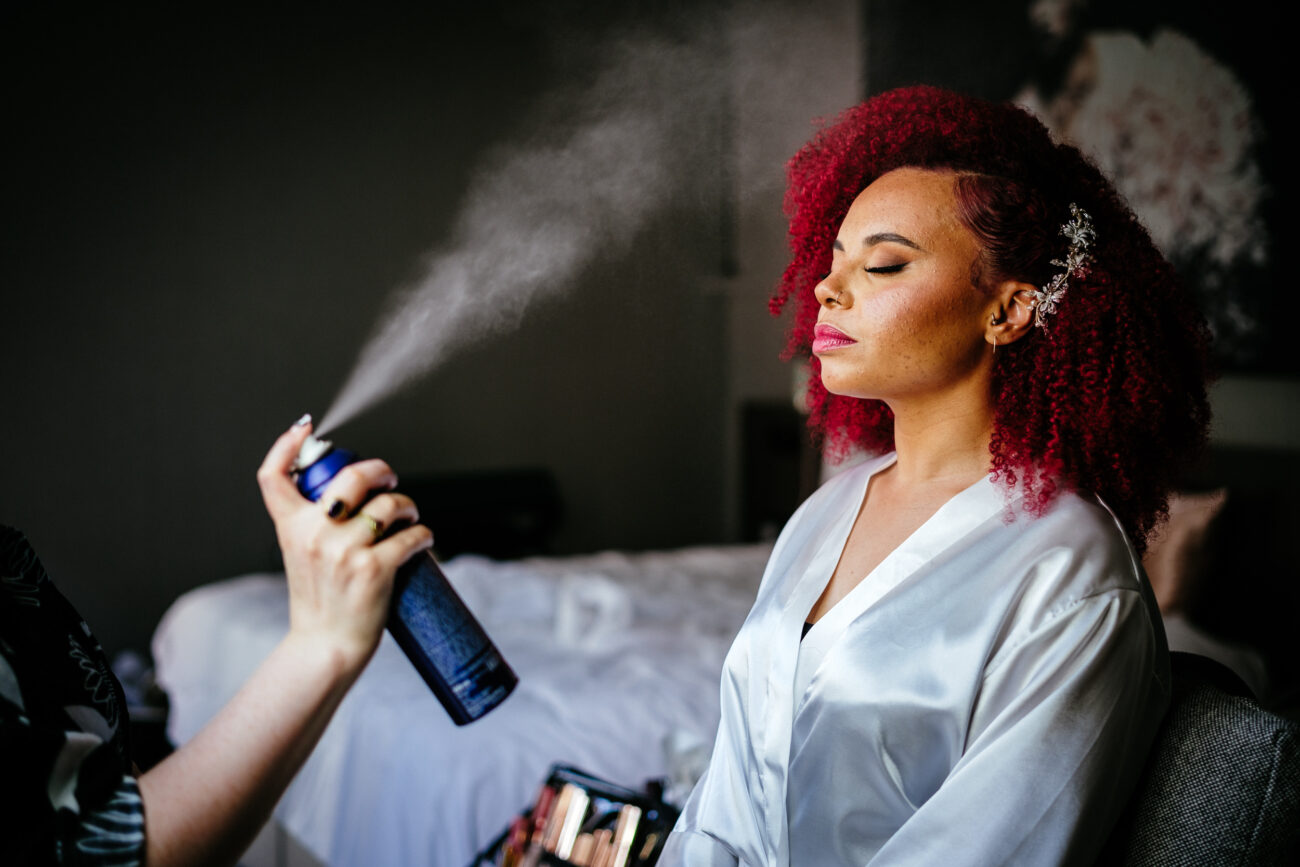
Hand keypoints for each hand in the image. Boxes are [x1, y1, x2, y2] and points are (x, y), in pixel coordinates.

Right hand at [257, 420, 433, 674]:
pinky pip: (410, 536)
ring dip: (407, 507)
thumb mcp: (301, 556)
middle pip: (351, 476)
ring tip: (408, 519)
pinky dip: (423, 535)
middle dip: (380, 470)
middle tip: (390, 480)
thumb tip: (352, 492)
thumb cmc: (320, 601)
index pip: (273, 476)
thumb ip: (314, 524)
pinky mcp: (373, 569)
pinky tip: (423, 540)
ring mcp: (343, 551)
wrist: (325, 647)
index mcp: (290, 527)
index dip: (286, 444)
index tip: (304, 427)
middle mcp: (314, 533)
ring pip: (389, 505)